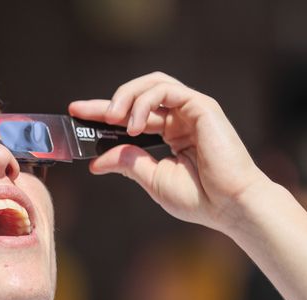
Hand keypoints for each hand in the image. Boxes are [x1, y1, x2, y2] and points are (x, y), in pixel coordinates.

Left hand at [69, 72, 269, 231]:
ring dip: (125, 98)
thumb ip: (127, 162)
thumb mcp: (152, 179)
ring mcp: (191, 110)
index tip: (76, 114)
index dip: (103, 113)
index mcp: (169, 136)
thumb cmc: (199, 198)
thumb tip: (96, 161)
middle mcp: (179, 119)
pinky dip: (144, 102)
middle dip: (107, 102)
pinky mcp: (201, 106)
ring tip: (111, 118)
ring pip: (151, 85)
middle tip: (82, 111)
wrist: (230, 206)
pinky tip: (133, 126)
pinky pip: (166, 89)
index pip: (131, 117)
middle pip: (137, 97)